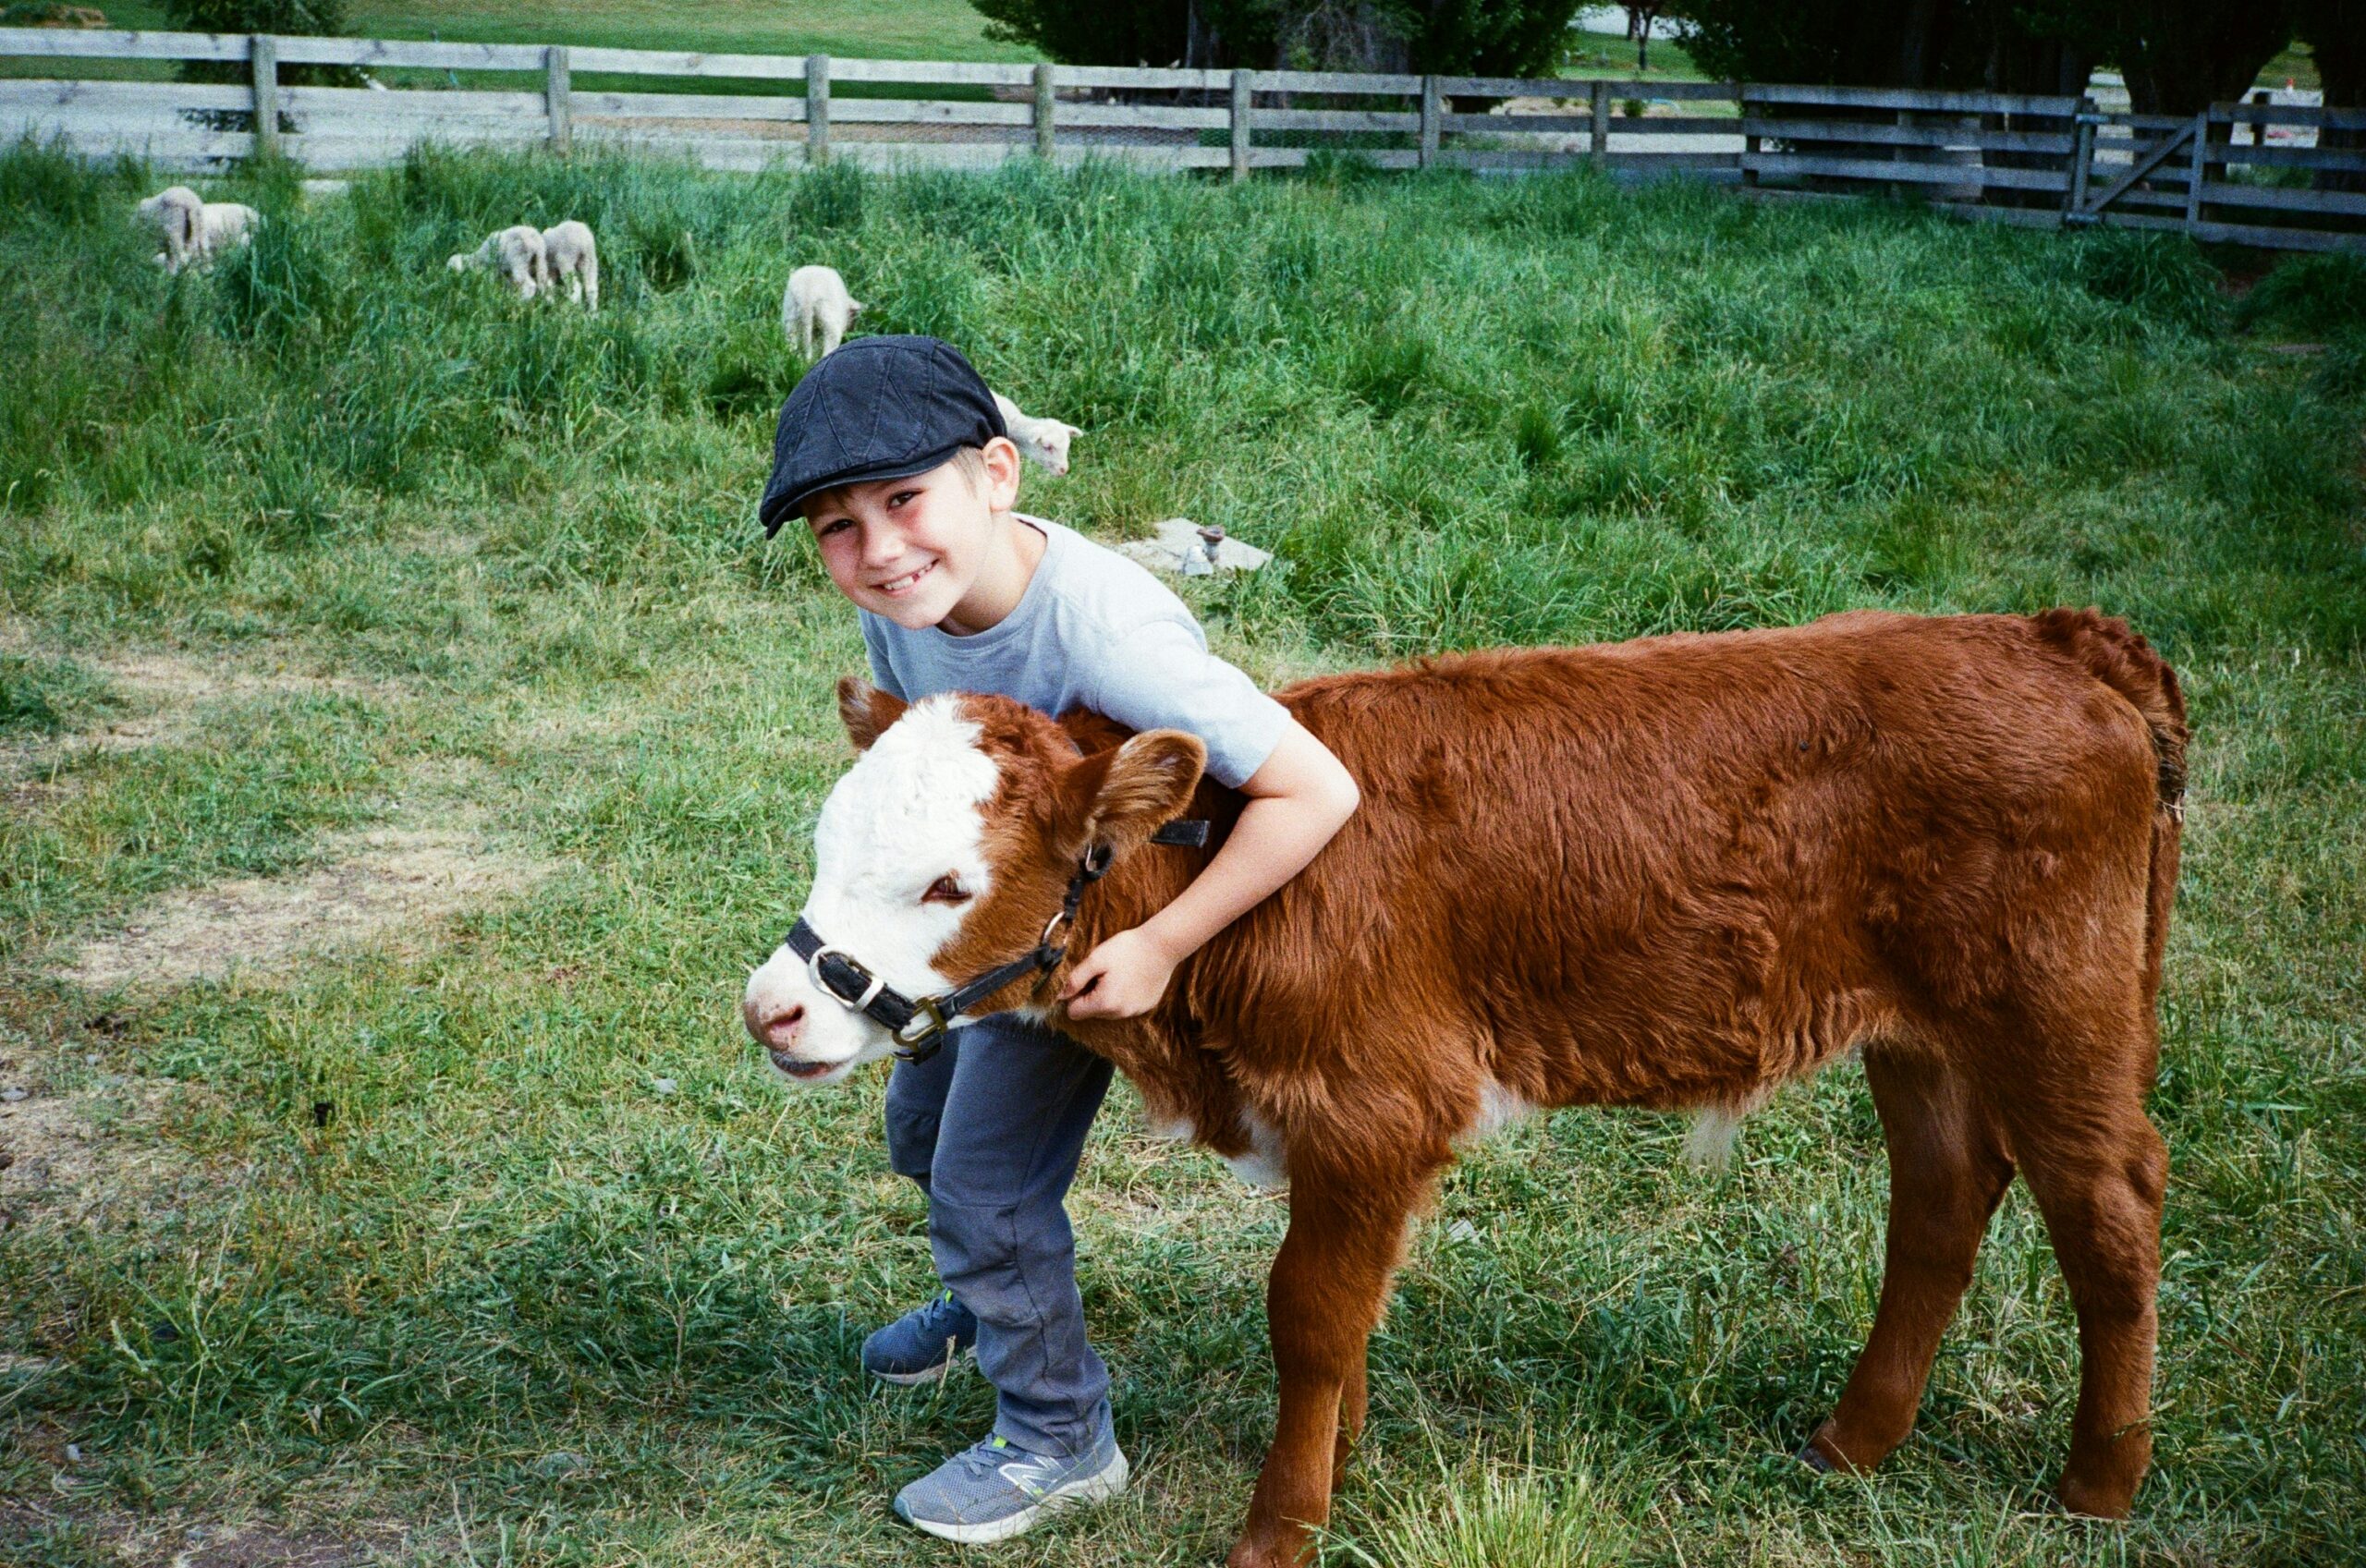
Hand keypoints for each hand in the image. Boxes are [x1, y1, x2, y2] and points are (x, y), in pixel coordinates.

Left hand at [1059, 927, 1182, 1019]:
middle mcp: (1120, 1013)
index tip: (1085, 978)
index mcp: (1104, 1003)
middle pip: (1092, 1012)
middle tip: (1103, 973)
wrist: (1163, 945)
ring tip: (1119, 973)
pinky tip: (1132, 977)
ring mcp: (1135, 1011)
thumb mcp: (1095, 959)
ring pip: (1109, 1010)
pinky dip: (1124, 995)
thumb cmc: (1128, 949)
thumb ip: (1075, 979)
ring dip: (1108, 995)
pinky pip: (1126, 1006)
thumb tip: (1061, 996)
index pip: (1074, 1012)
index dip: (1075, 995)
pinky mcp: (1146, 1006)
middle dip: (1092, 995)